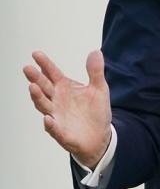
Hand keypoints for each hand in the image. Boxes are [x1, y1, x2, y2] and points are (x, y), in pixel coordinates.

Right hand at [23, 50, 112, 167]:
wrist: (101, 136)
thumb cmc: (95, 112)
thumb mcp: (99, 89)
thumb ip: (95, 71)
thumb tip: (96, 52)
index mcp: (65, 88)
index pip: (53, 74)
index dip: (45, 64)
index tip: (36, 54)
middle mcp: (57, 101)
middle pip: (44, 88)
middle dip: (35, 78)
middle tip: (28, 68)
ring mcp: (57, 116)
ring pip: (44, 106)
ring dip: (38, 97)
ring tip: (32, 87)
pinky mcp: (62, 132)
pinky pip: (54, 129)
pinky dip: (50, 124)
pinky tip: (48, 119)